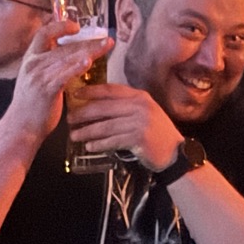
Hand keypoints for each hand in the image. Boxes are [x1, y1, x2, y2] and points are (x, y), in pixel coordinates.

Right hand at [5, 19, 112, 139]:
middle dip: (88, 41)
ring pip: (68, 58)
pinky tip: (88, 62)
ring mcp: (39, 76)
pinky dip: (77, 67)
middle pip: (64, 47)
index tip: (76, 27)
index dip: (60, 26)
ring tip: (106, 46)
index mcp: (30, 59)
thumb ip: (47, 66)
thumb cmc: (30, 105)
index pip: (43, 34)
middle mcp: (33, 64)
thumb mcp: (34, 79)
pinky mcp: (46, 89)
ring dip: (90, 51)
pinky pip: (64, 74)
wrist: (20, 127)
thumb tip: (67, 57)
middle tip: (107, 39)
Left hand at [67, 83, 182, 170]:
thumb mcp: (143, 112)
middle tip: (69, 119)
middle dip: (84, 113)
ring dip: (87, 131)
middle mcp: (139, 106)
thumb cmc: (154, 133)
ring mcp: (140, 122)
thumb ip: (124, 106)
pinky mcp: (138, 138)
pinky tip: (89, 147)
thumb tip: (94, 106)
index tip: (75, 94)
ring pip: (106, 126)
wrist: (174, 153)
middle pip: (104, 108)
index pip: (111, 90)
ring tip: (74, 135)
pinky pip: (112, 140)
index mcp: (139, 96)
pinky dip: (99, 144)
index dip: (91, 91)